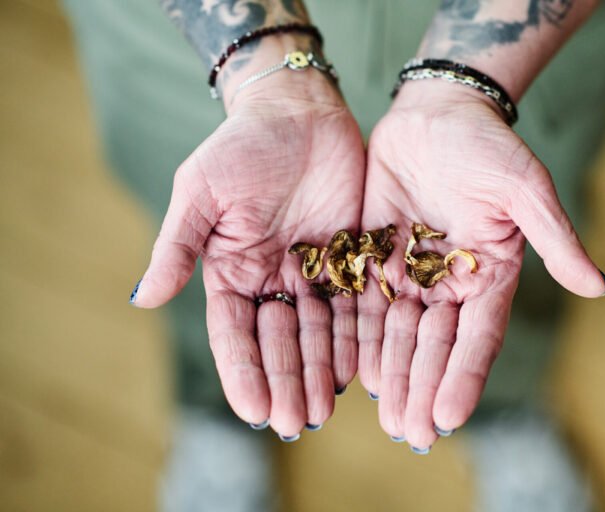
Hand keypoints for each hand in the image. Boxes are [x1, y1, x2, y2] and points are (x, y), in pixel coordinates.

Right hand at [131, 70, 363, 437]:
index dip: (244, 372)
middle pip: (281, 341)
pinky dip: (358, 336)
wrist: (298, 111)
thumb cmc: (241, 146)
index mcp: (233, 270)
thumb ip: (179, 247)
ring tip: (328, 409)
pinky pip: (357, 303)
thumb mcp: (201, 192)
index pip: (236, 332)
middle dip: (287, 382)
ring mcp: (315, 271)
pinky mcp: (352, 257)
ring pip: (320, 331)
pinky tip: (362, 369)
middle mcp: (274, 279)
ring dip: (322, 371)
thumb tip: (142, 299)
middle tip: (298, 423)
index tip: (254, 412)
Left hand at [358, 81, 604, 450]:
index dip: (463, 377)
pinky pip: (363, 302)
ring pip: (398, 333)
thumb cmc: (488, 146)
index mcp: (489, 274)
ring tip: (385, 416)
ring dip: (392, 375)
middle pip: (435, 345)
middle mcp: (449, 282)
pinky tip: (352, 370)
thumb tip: (598, 288)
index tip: (448, 417)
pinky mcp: (374, 256)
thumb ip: (554, 239)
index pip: (477, 336)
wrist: (436, 113)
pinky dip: (358, 337)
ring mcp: (410, 272)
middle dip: (422, 388)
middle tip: (410, 432)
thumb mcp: (526, 188)